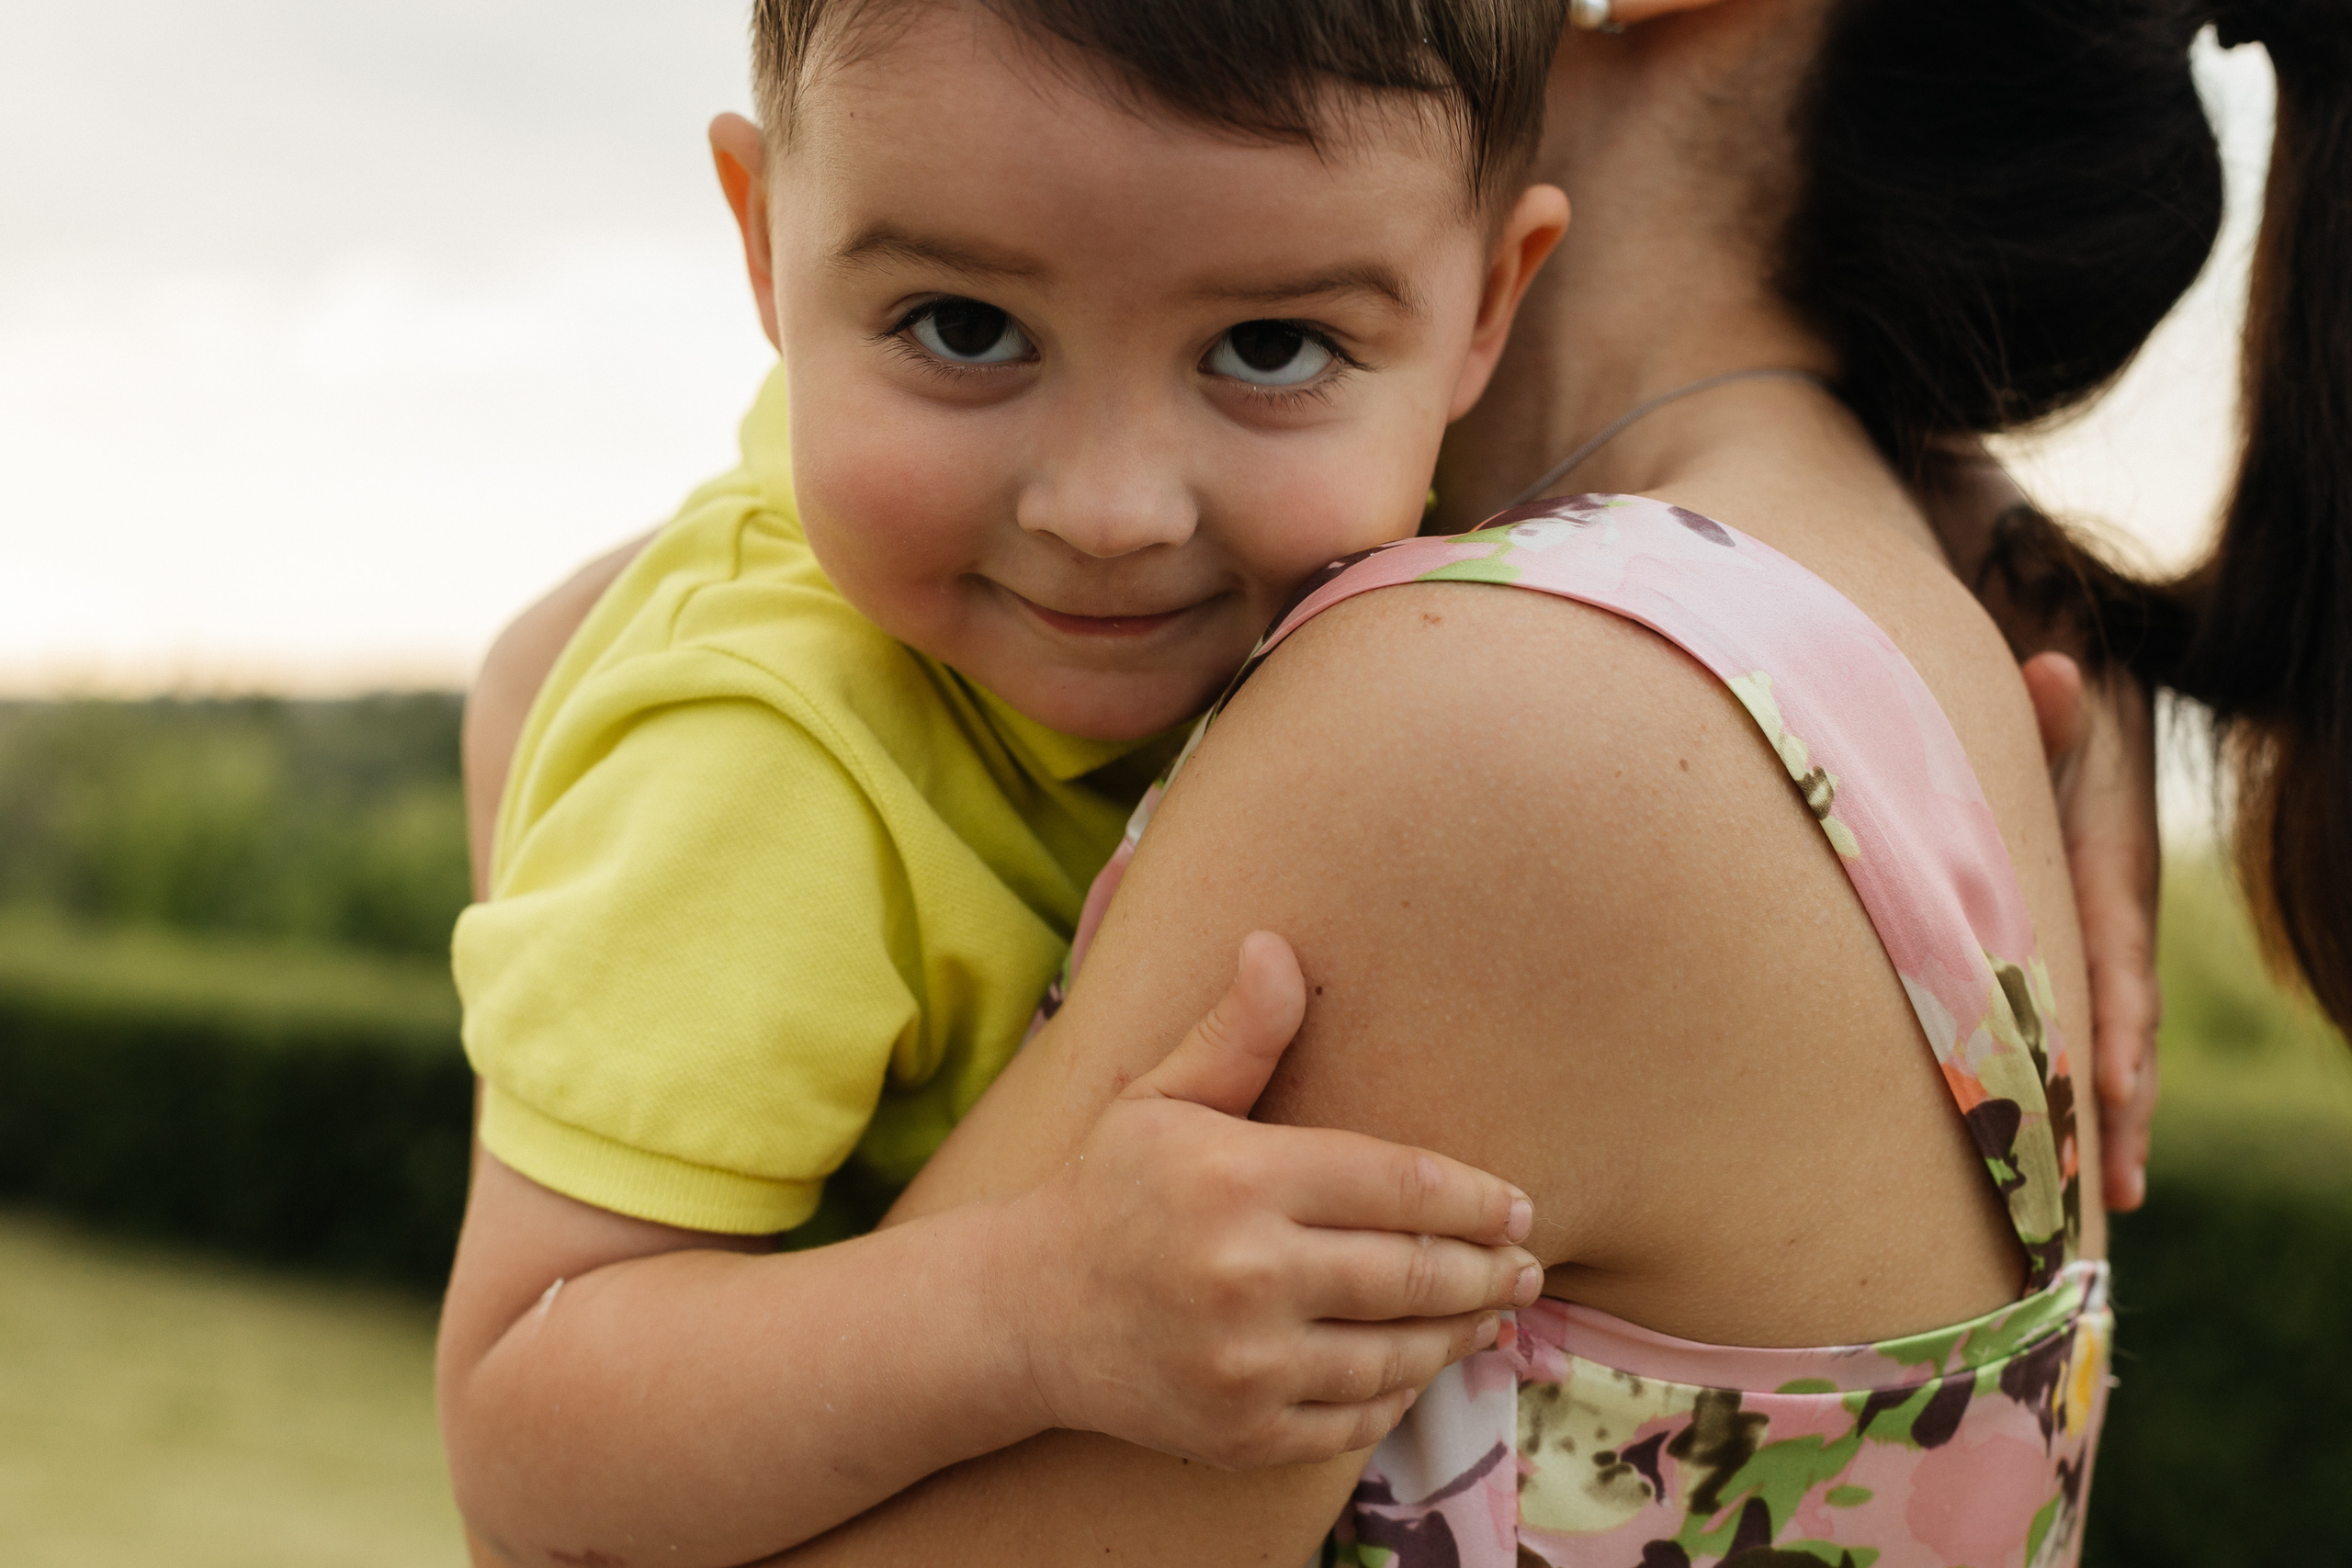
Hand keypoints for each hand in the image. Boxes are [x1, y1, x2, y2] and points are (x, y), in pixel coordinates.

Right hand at [1002, 931, 1539, 1469]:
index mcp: (1238, 1178)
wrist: (1022, 1313)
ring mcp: (1245, 1363)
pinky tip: (1418, 1366)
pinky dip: (1397, 1394)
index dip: (1474, 1198)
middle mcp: (1246, 1274)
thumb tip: (1277, 945)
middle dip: (1489, 1272)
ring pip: (1396, 1353)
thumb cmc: (1108, 1191)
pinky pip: (1353, 1420)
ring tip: (1492, 1316)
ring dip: (1459, 1335)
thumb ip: (1238, 1035)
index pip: (1398, 1184)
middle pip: (1414, 1273)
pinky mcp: (1240, 1431)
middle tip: (1530, 1268)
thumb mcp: (1161, 1097)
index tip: (1520, 1206)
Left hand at [2021, 653, 2161, 1210]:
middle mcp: (2119, 917)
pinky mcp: (2080, 955)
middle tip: (2115, 1181)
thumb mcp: (2054, 707)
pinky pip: (2088, 1032)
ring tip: (2108, 1203)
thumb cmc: (2050, 715)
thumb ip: (2050, 705)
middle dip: (2122, 1101)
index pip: (2116, 956)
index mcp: (2112, 869)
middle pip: (2127, 1021)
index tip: (2111, 1081)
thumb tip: (2054, 671)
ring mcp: (2105, 942)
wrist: (2082, 707)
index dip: (2116, 1021)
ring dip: (2113, 1117)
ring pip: (2117, 1041)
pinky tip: (2074, 1164)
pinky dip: (2087, 1092)